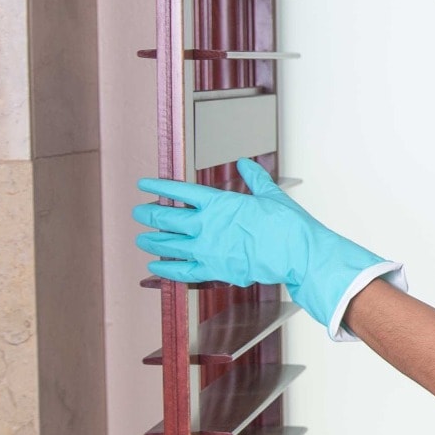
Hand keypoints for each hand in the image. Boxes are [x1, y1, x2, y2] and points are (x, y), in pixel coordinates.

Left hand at [133, 158, 403, 339]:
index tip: (143, 184)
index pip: (179, 192)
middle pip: (167, 219)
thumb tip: (245, 163)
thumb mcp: (270, 194)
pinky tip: (155, 266)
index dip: (158, 187)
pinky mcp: (214, 270)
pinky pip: (182, 271)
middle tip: (138, 213)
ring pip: (169, 245)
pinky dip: (166, 268)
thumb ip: (253, 178)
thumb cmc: (287, 224)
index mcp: (219, 203)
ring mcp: (207, 250)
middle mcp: (207, 226)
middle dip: (149, 215)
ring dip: (152, 241)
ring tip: (140, 239)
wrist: (297, 253)